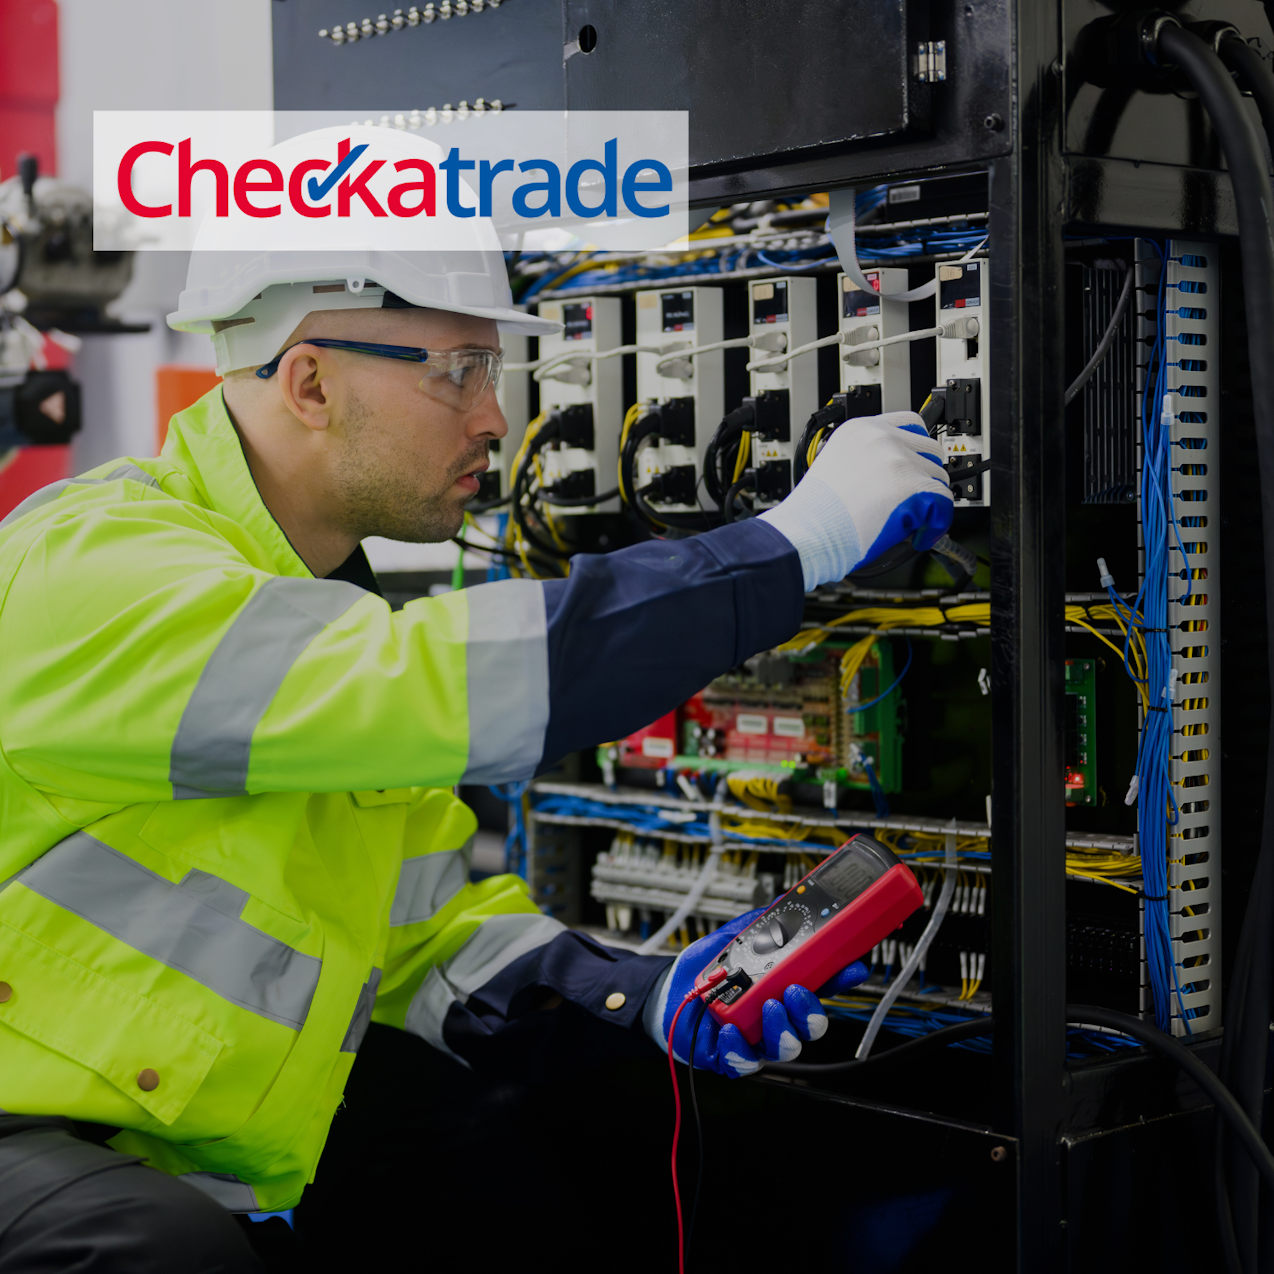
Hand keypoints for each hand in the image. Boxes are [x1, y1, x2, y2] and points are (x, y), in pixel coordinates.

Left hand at [643, 908, 868, 1076]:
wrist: (669, 991)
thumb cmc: (706, 969)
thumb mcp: (736, 937)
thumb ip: (763, 923)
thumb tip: (787, 904)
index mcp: (784, 987)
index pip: (822, 986)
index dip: (841, 978)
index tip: (852, 967)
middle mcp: (776, 1016)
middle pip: (811, 1025)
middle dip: (811, 1011)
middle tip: (796, 991)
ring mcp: (757, 1038)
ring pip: (787, 1047)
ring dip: (782, 1028)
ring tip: (768, 1006)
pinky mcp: (732, 1055)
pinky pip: (746, 1062)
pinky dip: (741, 1048)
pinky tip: (731, 1030)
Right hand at [759, 411, 952, 589]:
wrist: (807, 533)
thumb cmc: (814, 512)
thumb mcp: (835, 464)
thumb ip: (866, 459)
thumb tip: (892, 474)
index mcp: (860, 429)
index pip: (910, 423)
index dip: (917, 448)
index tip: (916, 464)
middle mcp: (881, 438)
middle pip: (930, 450)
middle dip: (924, 478)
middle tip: (910, 501)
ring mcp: (898, 459)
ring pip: (938, 478)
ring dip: (927, 502)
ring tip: (904, 519)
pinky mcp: (911, 485)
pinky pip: (943, 503)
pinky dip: (936, 523)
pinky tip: (916, 533)